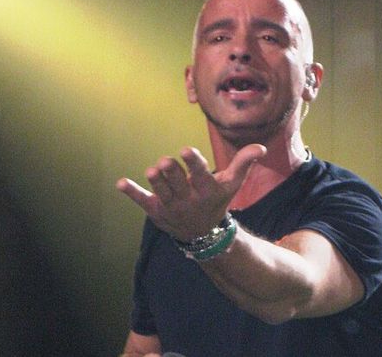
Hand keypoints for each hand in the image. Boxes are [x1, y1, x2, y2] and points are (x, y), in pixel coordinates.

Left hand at [116, 144, 266, 240]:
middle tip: (166, 162)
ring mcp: (171, 207)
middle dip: (171, 172)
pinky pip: (142, 201)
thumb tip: (261, 147)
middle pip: (177, 184)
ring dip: (156, 182)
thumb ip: (243, 163)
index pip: (200, 175)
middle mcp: (189, 200)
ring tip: (154, 171)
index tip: (185, 150)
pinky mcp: (156, 211)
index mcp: (207, 190)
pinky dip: (132, 193)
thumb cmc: (217, 201)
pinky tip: (121, 183)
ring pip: (161, 191)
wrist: (203, 235)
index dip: (192, 163)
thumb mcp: (232, 184)